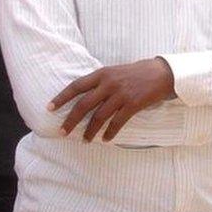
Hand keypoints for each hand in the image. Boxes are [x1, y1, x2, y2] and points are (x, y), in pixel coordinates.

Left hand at [48, 58, 173, 141]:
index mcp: (102, 74)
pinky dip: (110, 133)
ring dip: (90, 131)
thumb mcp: (115, 72)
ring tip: (85, 140)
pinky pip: (117, 122)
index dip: (61, 97)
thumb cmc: (137, 72)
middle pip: (84, 104)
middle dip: (71, 120)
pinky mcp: (133, 104)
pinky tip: (106, 139)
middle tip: (63, 132)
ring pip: (99, 116)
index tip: (50, 108)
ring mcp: (121, 94)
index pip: (76, 86)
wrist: (162, 73)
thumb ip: (101, 82)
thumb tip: (84, 96)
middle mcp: (109, 83)